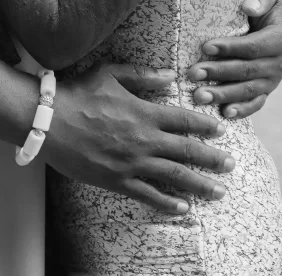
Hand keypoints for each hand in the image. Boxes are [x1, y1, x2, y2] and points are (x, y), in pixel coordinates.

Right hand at [45, 60, 233, 214]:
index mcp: (144, 113)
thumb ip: (141, 76)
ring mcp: (132, 163)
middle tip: (231, 165)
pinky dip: (168, 203)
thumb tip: (169, 75)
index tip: (220, 131)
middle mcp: (144, 140)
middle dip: (212, 158)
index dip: (204, 126)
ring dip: (199, 184)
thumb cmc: (78, 93)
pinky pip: (149, 195)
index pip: (183, 120)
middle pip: (186, 151)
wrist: (49, 121)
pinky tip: (184, 207)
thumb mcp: (109, 74)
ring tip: (219, 191)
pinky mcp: (118, 181)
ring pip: (174, 176)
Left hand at [187, 0, 281, 118]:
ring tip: (199, 96)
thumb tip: (248, 7)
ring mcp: (275, 78)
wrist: (270, 12)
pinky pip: (257, 102)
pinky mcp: (267, 87)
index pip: (253, 46)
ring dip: (223, 95)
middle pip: (248, 71)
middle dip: (219, 73)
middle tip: (192, 74)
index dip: (230, 48)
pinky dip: (242, 110)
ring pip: (249, 90)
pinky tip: (224, 113)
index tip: (205, 46)